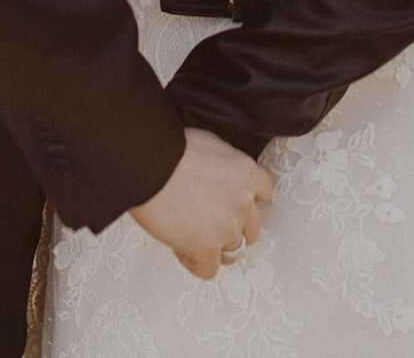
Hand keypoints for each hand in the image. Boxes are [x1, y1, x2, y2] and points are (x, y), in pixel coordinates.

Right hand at [129, 127, 271, 279]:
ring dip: (215, 247)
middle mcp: (244, 201)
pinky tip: (180, 248)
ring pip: (233, 251)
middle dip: (232, 227)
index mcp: (247, 172)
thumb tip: (223, 176)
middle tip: (208, 222)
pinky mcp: (207, 249)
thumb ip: (227, 164)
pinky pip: (209, 270)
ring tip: (192, 236)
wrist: (148, 163)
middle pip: (251, 229)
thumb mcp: (210, 144)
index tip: (231, 203)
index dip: (246, 201)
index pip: (265, 193)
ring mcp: (228, 227)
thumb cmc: (172, 149)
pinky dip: (195, 263)